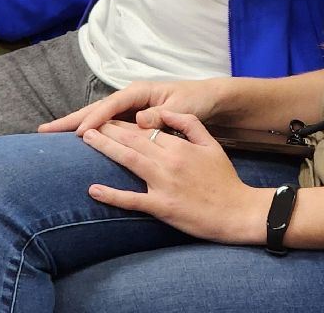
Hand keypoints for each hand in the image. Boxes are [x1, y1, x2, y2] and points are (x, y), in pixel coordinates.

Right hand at [37, 77, 225, 134]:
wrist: (209, 101)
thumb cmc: (197, 101)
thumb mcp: (183, 107)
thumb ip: (162, 114)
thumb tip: (141, 120)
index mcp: (140, 92)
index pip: (111, 106)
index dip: (95, 118)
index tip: (80, 132)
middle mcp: (130, 99)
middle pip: (95, 110)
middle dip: (70, 120)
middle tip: (44, 131)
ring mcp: (129, 110)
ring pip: (97, 119)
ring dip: (74, 127)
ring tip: (50, 136)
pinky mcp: (131, 122)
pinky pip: (106, 129)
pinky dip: (90, 134)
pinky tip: (75, 145)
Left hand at [82, 111, 270, 243]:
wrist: (236, 211)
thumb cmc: (224, 179)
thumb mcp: (212, 144)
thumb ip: (189, 125)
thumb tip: (165, 113)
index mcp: (180, 146)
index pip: (146, 129)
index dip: (125, 122)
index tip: (108, 117)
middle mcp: (169, 162)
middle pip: (133, 141)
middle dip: (109, 130)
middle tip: (87, 123)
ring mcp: (163, 184)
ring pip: (129, 161)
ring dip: (106, 149)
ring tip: (87, 139)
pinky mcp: (161, 206)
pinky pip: (132, 200)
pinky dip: (112, 195)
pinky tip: (93, 189)